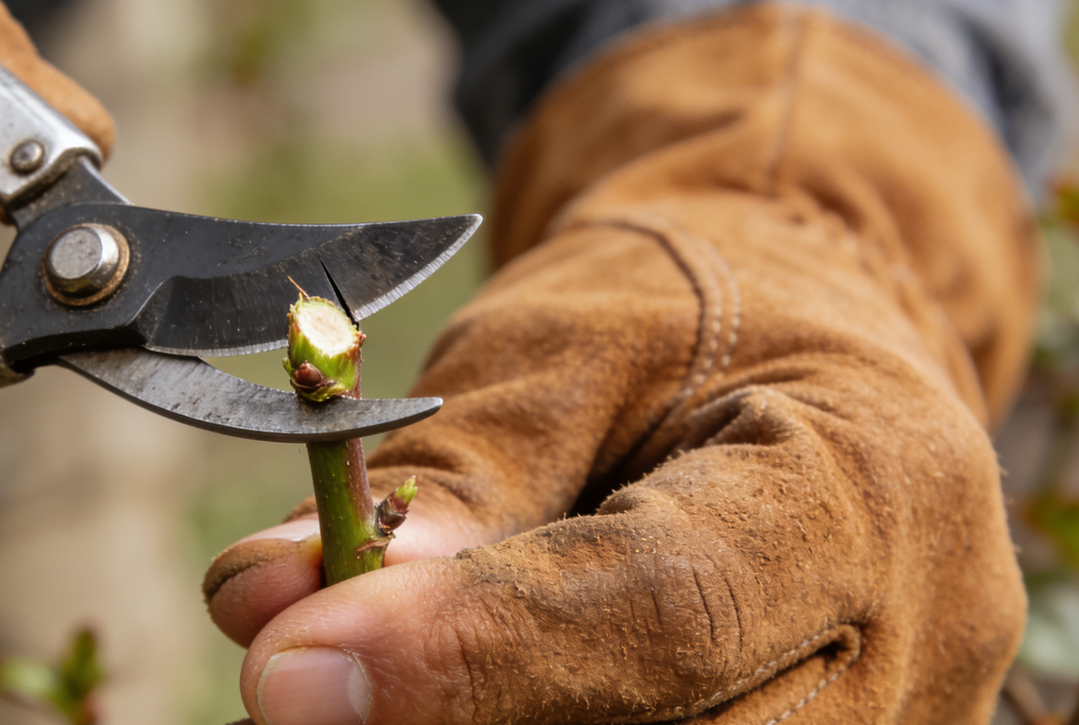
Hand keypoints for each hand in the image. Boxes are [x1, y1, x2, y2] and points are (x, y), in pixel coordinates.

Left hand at [204, 7, 1034, 723]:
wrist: (805, 331)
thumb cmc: (685, 312)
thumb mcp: (564, 346)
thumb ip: (443, 485)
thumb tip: (277, 618)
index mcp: (872, 484)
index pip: (665, 610)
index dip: (466, 654)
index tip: (290, 670)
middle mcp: (905, 643)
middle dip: (450, 715)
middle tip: (303, 672)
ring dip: (473, 720)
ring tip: (382, 646)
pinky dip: (517, 720)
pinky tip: (465, 676)